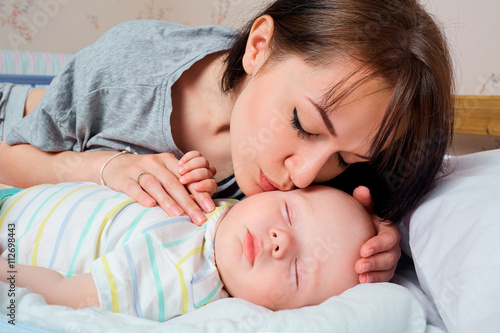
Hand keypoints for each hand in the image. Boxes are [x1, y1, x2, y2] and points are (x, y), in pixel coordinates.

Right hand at [101, 151, 216, 224]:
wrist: (114, 164)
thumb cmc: (146, 172)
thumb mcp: (163, 170)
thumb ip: (181, 180)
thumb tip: (204, 195)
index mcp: (167, 160)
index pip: (186, 178)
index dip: (199, 193)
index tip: (210, 208)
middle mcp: (154, 163)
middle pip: (173, 183)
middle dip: (188, 202)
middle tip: (199, 218)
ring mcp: (138, 170)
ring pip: (155, 185)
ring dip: (167, 201)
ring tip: (179, 215)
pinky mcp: (123, 179)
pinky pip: (133, 187)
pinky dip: (142, 196)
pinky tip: (150, 205)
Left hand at [352, 186, 400, 282]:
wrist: (357, 234)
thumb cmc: (362, 221)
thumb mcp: (363, 210)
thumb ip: (363, 201)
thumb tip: (362, 190)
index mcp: (388, 230)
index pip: (389, 237)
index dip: (378, 244)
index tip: (363, 249)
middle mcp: (392, 247)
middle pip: (390, 256)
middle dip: (375, 262)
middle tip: (358, 265)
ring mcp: (389, 261)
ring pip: (387, 270)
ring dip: (374, 274)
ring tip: (360, 277)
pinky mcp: (383, 272)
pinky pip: (383, 279)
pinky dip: (374, 281)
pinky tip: (362, 283)